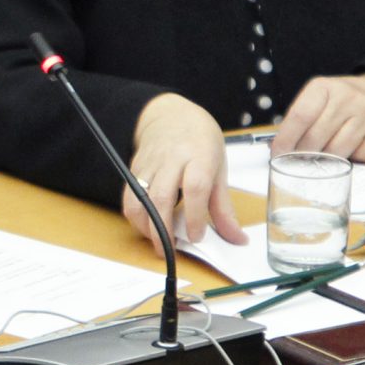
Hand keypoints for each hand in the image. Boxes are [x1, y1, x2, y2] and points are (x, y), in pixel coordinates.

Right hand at [121, 93, 243, 255]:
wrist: (171, 114)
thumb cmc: (199, 140)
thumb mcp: (219, 167)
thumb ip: (224, 207)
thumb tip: (236, 238)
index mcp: (199, 155)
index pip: (195, 187)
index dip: (194, 216)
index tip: (196, 236)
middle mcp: (172, 158)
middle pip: (162, 196)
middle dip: (164, 229)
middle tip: (171, 250)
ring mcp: (149, 163)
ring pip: (139, 199)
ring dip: (145, 226)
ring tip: (157, 241)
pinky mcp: (133, 169)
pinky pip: (129, 197)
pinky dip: (135, 217)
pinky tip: (147, 226)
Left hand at [272, 73, 364, 162]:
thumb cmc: (339, 102)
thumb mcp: (317, 99)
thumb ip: (299, 120)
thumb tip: (279, 149)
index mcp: (323, 87)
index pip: (300, 116)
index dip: (286, 139)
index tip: (278, 154)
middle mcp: (347, 96)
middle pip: (316, 137)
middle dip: (303, 154)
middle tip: (300, 159)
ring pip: (337, 150)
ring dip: (327, 159)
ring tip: (325, 154)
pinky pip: (361, 155)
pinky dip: (352, 158)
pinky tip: (350, 148)